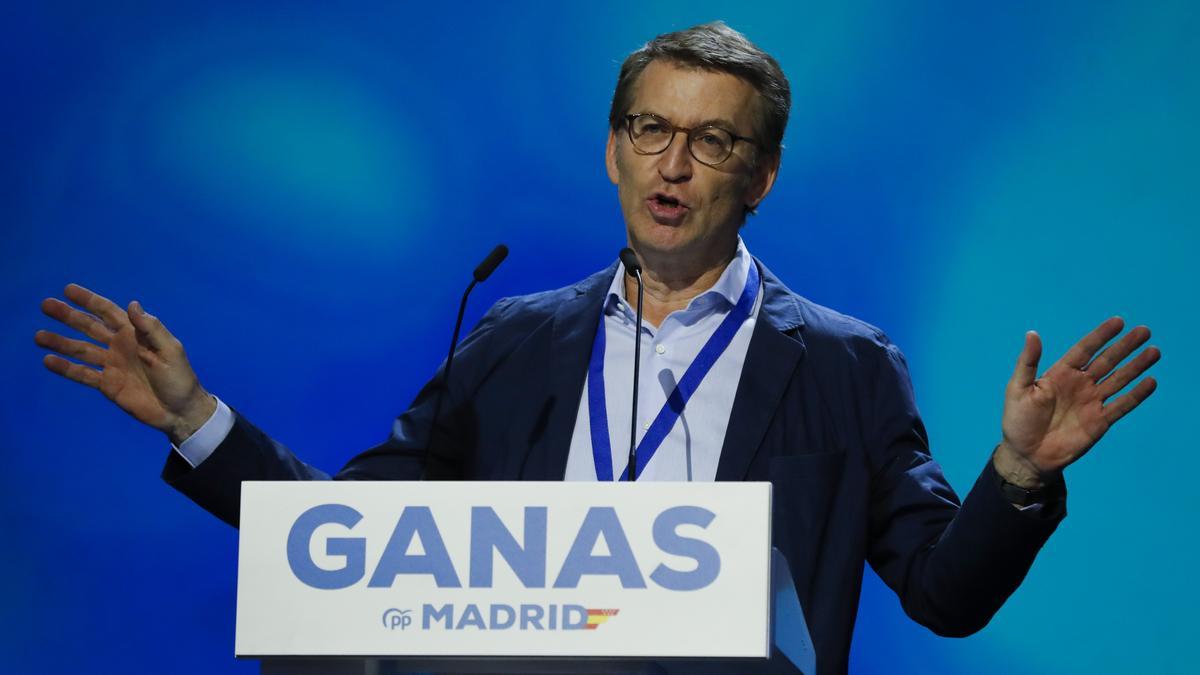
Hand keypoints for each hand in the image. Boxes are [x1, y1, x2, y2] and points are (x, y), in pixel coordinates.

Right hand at [35, 284, 215, 444]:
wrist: (179, 411)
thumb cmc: (179, 378)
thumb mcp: (170, 350)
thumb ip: (151, 328)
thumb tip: (133, 304)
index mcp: (135, 334)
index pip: (108, 312)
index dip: (89, 300)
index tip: (68, 290)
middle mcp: (120, 346)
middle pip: (89, 327)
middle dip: (68, 316)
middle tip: (45, 305)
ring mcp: (111, 365)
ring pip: (80, 350)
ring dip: (60, 342)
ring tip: (38, 336)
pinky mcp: (107, 384)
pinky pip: (82, 374)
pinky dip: (66, 368)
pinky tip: (48, 361)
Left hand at [996, 317, 1159, 486]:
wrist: (1027, 455)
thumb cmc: (1018, 421)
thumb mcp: (1018, 388)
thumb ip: (1028, 362)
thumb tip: (1032, 333)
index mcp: (1060, 373)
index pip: (1085, 349)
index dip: (1101, 336)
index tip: (1118, 321)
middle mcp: (1080, 384)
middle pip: (1107, 361)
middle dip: (1125, 346)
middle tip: (1144, 331)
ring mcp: (1091, 402)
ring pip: (1119, 379)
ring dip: (1136, 366)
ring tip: (1154, 351)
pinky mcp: (1100, 421)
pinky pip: (1122, 405)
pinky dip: (1136, 394)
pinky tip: (1151, 382)